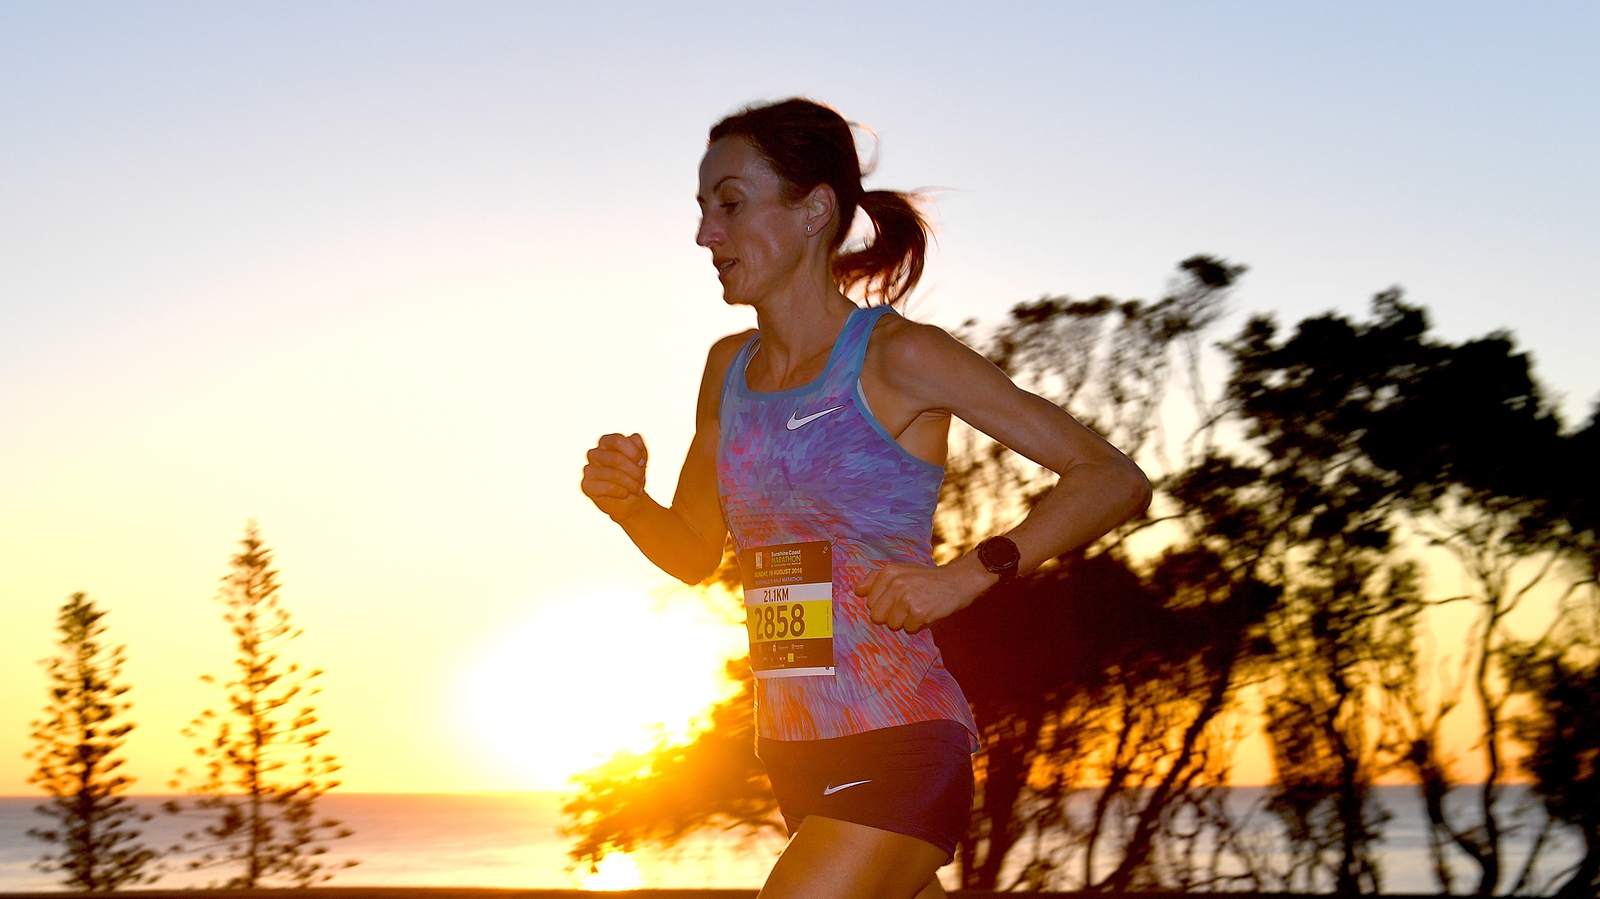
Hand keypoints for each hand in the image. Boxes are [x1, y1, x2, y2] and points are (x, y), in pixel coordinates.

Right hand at [581, 433, 648, 522]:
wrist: (629, 499)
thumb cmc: (633, 475)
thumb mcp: (641, 458)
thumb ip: (639, 446)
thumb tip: (634, 438)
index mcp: (606, 442)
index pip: (618, 441)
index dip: (633, 452)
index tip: (642, 463)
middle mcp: (594, 454)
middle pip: (616, 458)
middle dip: (634, 471)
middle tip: (641, 478)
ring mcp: (589, 469)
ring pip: (614, 474)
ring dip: (631, 484)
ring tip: (637, 489)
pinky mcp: (587, 485)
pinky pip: (609, 487)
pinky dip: (622, 492)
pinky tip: (625, 493)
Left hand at [855, 557, 993, 633]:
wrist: (958, 581)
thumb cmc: (927, 578)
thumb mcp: (902, 570)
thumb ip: (877, 578)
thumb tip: (858, 591)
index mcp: (889, 572)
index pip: (869, 602)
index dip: (883, 605)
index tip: (897, 599)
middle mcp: (896, 584)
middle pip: (877, 616)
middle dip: (891, 615)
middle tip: (907, 606)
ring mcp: (907, 598)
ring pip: (892, 624)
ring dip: (905, 621)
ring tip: (918, 607)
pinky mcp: (919, 612)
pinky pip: (909, 629)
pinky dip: (918, 625)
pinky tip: (927, 612)